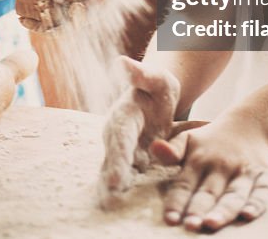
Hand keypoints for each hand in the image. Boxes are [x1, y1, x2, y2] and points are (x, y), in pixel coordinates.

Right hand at [99, 57, 180, 206]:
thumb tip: (123, 61)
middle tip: (110, 198)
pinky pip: (125, 174)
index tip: (115, 178)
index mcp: (123, 115)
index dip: (117, 159)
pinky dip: (122, 187)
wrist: (157, 94)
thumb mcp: (156, 77)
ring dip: (114, 186)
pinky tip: (121, 205)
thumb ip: (142, 72)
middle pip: (114, 158)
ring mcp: (122, 147)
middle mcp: (117, 133)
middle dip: (112, 177)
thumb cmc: (158, 84)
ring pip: (116, 169)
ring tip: (110, 206)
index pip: (120, 138)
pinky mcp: (129, 157)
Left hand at [150, 110, 267, 231]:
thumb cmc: (212, 141)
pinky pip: (263, 192)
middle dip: (199, 209)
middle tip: (190, 225)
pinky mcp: (267, 176)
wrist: (250, 125)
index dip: (177, 202)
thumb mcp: (189, 138)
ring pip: (234, 194)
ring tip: (212, 223)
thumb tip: (155, 147)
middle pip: (209, 192)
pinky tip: (248, 215)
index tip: (170, 220)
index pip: (185, 185)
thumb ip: (172, 150)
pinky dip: (257, 203)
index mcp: (199, 160)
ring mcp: (245, 172)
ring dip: (224, 210)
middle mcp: (222, 167)